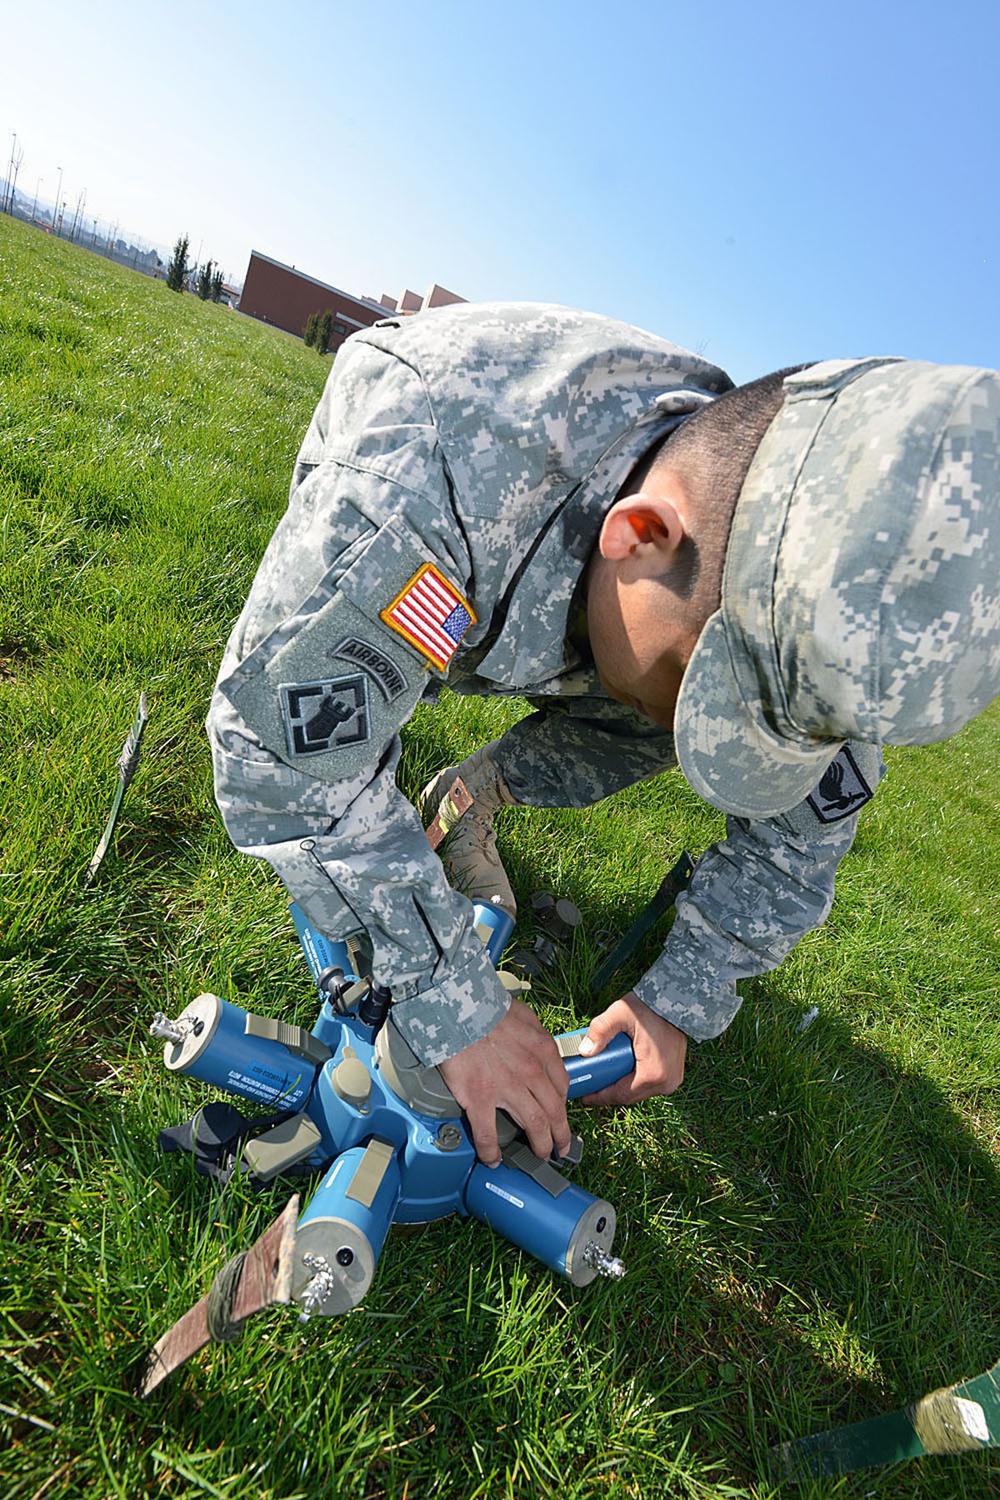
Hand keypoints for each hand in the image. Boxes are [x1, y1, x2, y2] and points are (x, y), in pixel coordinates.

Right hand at [438, 998, 571, 1165]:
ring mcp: (506, 1088)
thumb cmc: (485, 1007)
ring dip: (540, 1145)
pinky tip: (493, 1158)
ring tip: (540, 1155)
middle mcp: (531, 1072)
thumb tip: (536, 1042)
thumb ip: (535, 1032)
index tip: (560, 1113)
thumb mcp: (524, 1014)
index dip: (562, 1104)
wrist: (456, 1009)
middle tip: (560, 1147)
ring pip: (534, 1126)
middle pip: (554, 1112)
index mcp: (542, 1051)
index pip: (562, 1086)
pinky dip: (491, 1151)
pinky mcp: (479, 1098)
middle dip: (560, 1134)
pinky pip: (488, 1134)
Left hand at [578, 992, 687, 1106]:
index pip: (620, 1095)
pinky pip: (649, 1085)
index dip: (600, 1097)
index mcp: (653, 1074)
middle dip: (609, 1092)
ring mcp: (672, 1080)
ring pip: (639, 1092)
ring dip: (622, 1087)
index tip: (584, 1096)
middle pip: (630, 1096)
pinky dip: (634, 1081)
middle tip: (591, 1084)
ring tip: (603, 1077)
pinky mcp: (673, 1075)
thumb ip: (600, 1031)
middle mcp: (666, 1082)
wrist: (675, 1001)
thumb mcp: (620, 1014)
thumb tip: (584, 1051)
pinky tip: (621, 1072)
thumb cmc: (648, 1008)